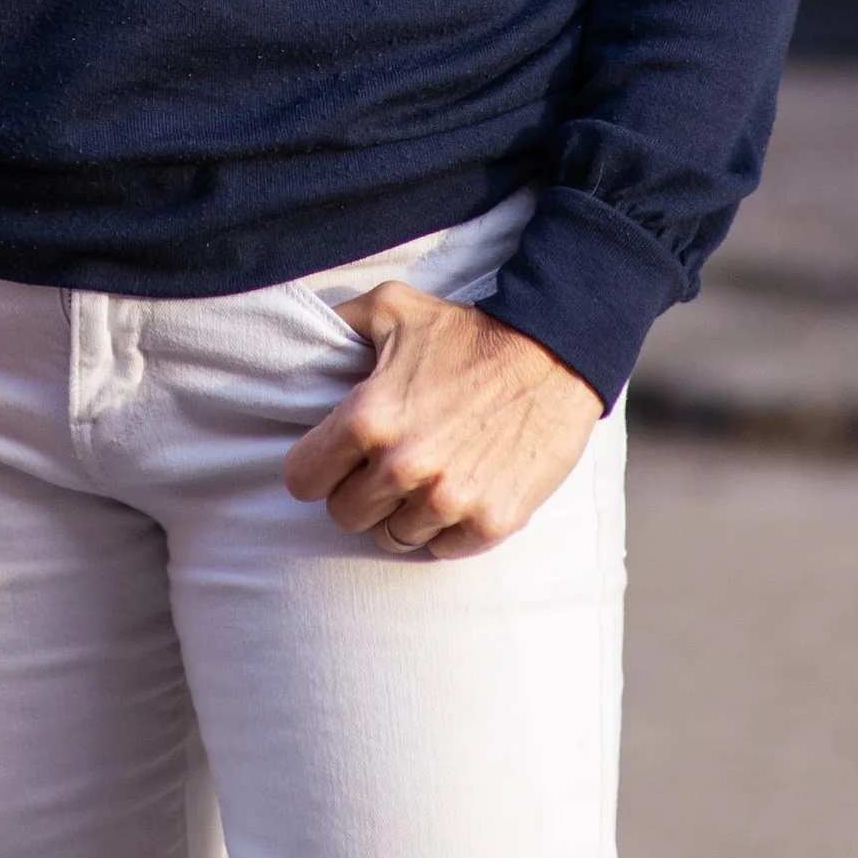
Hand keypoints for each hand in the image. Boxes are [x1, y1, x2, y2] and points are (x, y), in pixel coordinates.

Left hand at [281, 286, 602, 558]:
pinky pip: (441, 550)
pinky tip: (460, 492)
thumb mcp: (394, 307)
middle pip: (344, 516)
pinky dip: (446, 529)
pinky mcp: (490, 523)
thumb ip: (342, 321)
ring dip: (403, 513)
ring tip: (427, 477)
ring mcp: (448, 500)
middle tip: (387, 465)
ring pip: (391, 539)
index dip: (316, 468)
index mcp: (368, 418)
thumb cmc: (468, 330)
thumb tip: (306, 329)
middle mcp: (403, 466)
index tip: (336, 459)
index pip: (302, 480)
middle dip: (359, 492)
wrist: (555, 353)